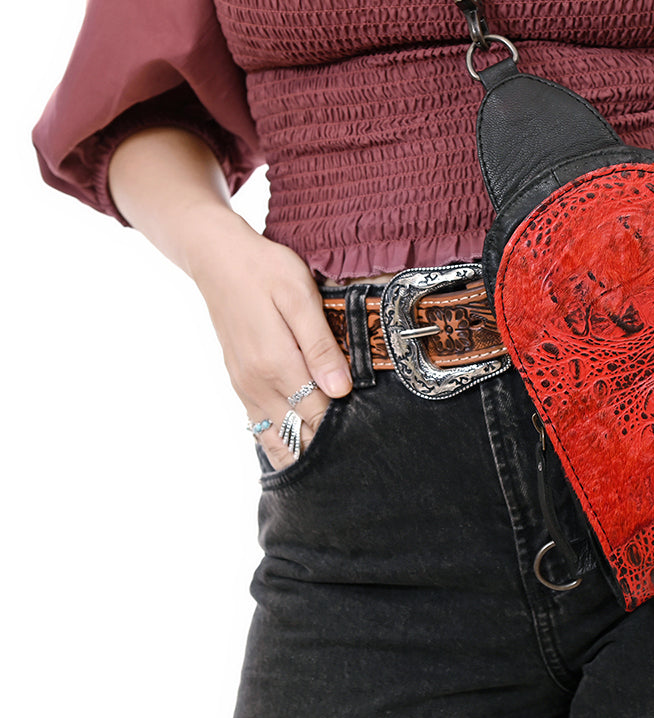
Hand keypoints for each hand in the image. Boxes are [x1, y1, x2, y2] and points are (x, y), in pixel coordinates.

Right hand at [186, 208, 351, 470]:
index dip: (346, 425)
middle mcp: (256, 383)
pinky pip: (258, 426)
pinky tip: (299, 448)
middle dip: (327, 443)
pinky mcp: (239, 382)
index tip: (371, 427)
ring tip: (332, 459)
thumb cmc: (265, 270)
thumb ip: (320, 345)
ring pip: (275, 437)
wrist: (217, 258)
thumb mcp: (300, 296)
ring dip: (302, 449)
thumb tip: (341, 390)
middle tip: (359, 449)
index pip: (319, 414)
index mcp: (276, 363)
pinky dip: (279, 441)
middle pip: (298, 432)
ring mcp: (244, 385)